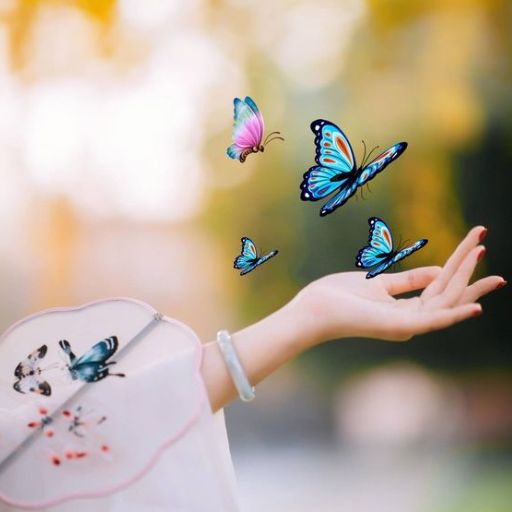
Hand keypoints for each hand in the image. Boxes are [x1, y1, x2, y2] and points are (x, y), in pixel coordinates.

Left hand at [297, 226, 505, 343]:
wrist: (314, 308)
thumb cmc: (341, 296)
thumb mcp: (380, 283)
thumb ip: (410, 280)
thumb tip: (440, 270)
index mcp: (406, 311)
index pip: (442, 289)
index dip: (460, 267)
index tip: (478, 245)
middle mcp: (411, 321)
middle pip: (449, 293)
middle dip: (469, 269)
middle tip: (485, 242)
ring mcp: (406, 326)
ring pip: (445, 299)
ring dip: (465, 276)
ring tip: (480, 249)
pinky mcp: (400, 328)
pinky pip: (434, 321)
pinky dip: (456, 314)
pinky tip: (476, 305)